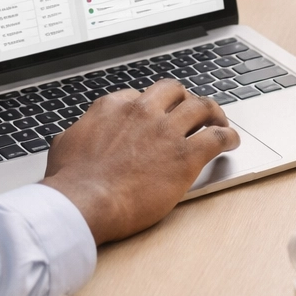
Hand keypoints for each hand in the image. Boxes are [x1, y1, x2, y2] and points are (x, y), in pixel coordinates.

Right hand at [41, 80, 239, 243]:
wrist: (83, 203)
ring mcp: (166, 131)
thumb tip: (76, 136)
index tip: (156, 116)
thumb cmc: (70, 182)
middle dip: (185, 99)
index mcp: (113, 107)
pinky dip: (229, 137)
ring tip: (220, 121)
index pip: (140, 96)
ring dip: (214, 113)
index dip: (152, 106)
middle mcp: (142, 112)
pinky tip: (232, 143)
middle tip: (192, 112)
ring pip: (202, 106)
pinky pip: (218, 137)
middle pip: (175, 91)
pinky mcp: (185, 156)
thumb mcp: (64, 146)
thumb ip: (77, 134)